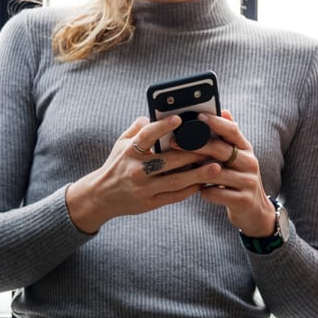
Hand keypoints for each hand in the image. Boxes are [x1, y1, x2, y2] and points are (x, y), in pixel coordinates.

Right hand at [65, 115, 219, 232]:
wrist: (101, 196)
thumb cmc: (117, 164)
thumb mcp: (121, 143)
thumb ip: (138, 128)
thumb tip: (157, 114)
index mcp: (129, 151)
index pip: (146, 136)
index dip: (162, 127)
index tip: (179, 119)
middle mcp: (136, 170)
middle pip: (169, 160)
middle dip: (193, 153)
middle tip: (214, 145)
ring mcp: (143, 188)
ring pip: (175, 181)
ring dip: (198, 174)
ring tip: (216, 167)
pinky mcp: (149, 203)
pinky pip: (174, 196)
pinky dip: (190, 190)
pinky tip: (203, 183)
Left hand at [189, 110, 274, 236]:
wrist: (254, 210)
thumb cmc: (237, 178)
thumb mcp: (237, 157)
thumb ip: (228, 138)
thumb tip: (223, 111)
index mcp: (246, 149)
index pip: (232, 131)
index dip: (215, 122)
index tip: (198, 116)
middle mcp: (250, 163)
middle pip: (221, 150)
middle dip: (196, 145)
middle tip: (174, 142)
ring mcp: (248, 182)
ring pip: (216, 173)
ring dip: (196, 170)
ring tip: (178, 168)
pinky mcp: (243, 201)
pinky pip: (217, 193)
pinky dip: (204, 191)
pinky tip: (195, 190)